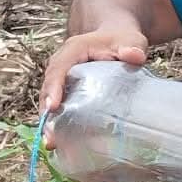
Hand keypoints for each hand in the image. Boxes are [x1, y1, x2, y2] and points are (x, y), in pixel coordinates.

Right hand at [40, 27, 148, 142]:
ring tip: (52, 144)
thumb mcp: (130, 40)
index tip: (53, 106)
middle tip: (50, 136)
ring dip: (49, 121)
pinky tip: (61, 143)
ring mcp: (62, 78)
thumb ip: (132, 46)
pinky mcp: (67, 90)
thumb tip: (135, 55)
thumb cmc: (123, 40)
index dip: (54, 87)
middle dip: (47, 111)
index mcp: (73, 50)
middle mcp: (62, 64)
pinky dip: (58, 122)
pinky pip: (59, 106)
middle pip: (49, 88)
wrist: (116, 38)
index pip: (59, 68)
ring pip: (50, 99)